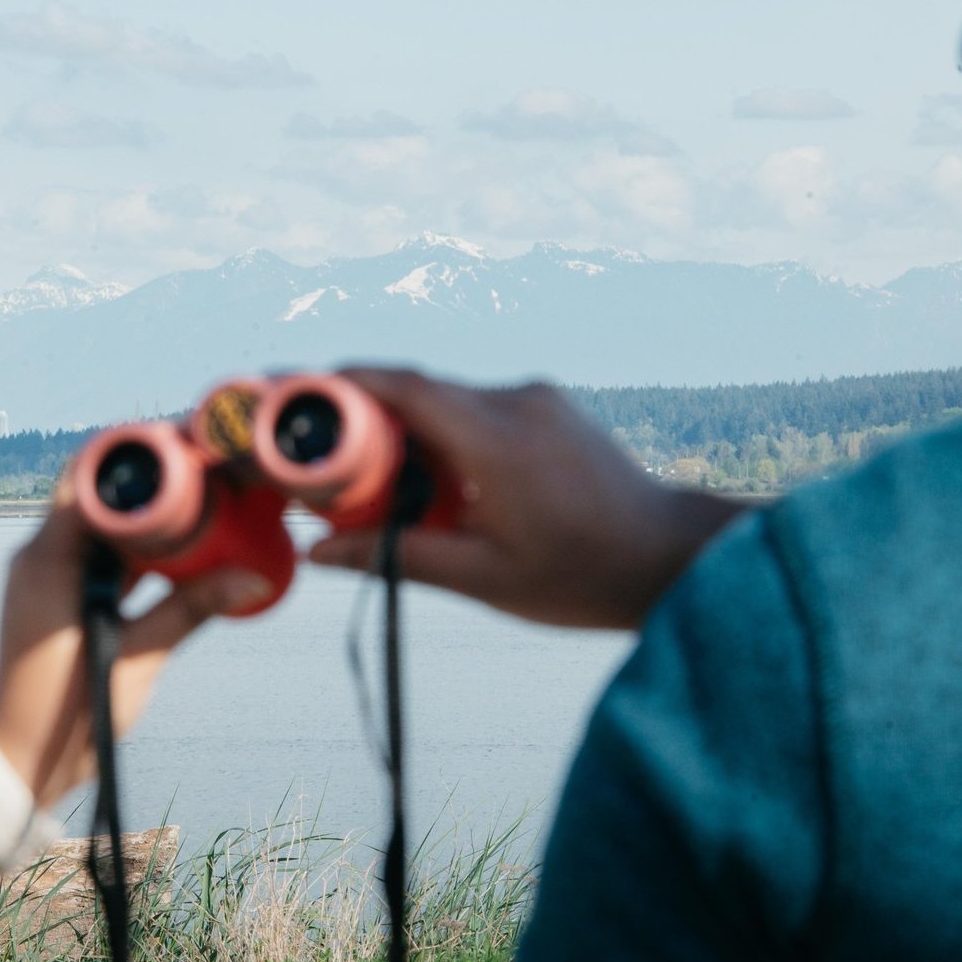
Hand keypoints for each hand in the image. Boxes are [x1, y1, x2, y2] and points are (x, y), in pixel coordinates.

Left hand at [0, 480, 273, 806]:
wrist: (21, 757)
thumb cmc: (69, 712)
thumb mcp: (137, 656)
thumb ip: (191, 610)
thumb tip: (253, 578)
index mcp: (49, 558)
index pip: (89, 478)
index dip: (137, 454)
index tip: (186, 441)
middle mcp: (39, 556)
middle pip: (95, 494)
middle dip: (148, 480)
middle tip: (204, 467)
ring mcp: (44, 575)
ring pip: (97, 523)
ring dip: (142, 513)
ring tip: (200, 497)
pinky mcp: (55, 596)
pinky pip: (96, 555)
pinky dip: (132, 547)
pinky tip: (176, 546)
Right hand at [308, 368, 747, 629]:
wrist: (675, 558)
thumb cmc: (584, 576)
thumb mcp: (482, 578)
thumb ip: (395, 558)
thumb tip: (318, 552)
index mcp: (498, 439)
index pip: (403, 386)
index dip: (338, 383)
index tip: (286, 389)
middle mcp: (517, 401)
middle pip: (415, 390)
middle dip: (355, 413)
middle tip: (306, 446)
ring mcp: (536, 399)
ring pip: (443, 400)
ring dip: (399, 429)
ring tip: (365, 478)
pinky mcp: (547, 408)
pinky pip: (473, 409)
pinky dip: (436, 434)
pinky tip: (423, 479)